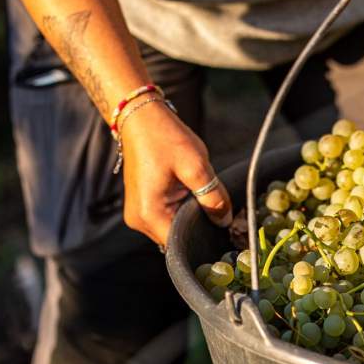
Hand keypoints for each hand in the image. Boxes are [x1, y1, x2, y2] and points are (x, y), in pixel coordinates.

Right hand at [119, 101, 231, 246]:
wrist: (141, 118)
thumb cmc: (165, 138)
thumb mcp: (197, 166)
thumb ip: (214, 198)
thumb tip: (225, 222)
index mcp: (150, 214)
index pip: (181, 245)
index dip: (203, 239)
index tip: (222, 231)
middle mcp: (139, 221)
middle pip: (176, 239)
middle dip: (197, 226)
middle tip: (216, 209)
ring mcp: (138, 215)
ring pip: (172, 228)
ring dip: (188, 217)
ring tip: (200, 197)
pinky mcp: (141, 206)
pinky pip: (165, 218)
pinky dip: (180, 211)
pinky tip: (189, 194)